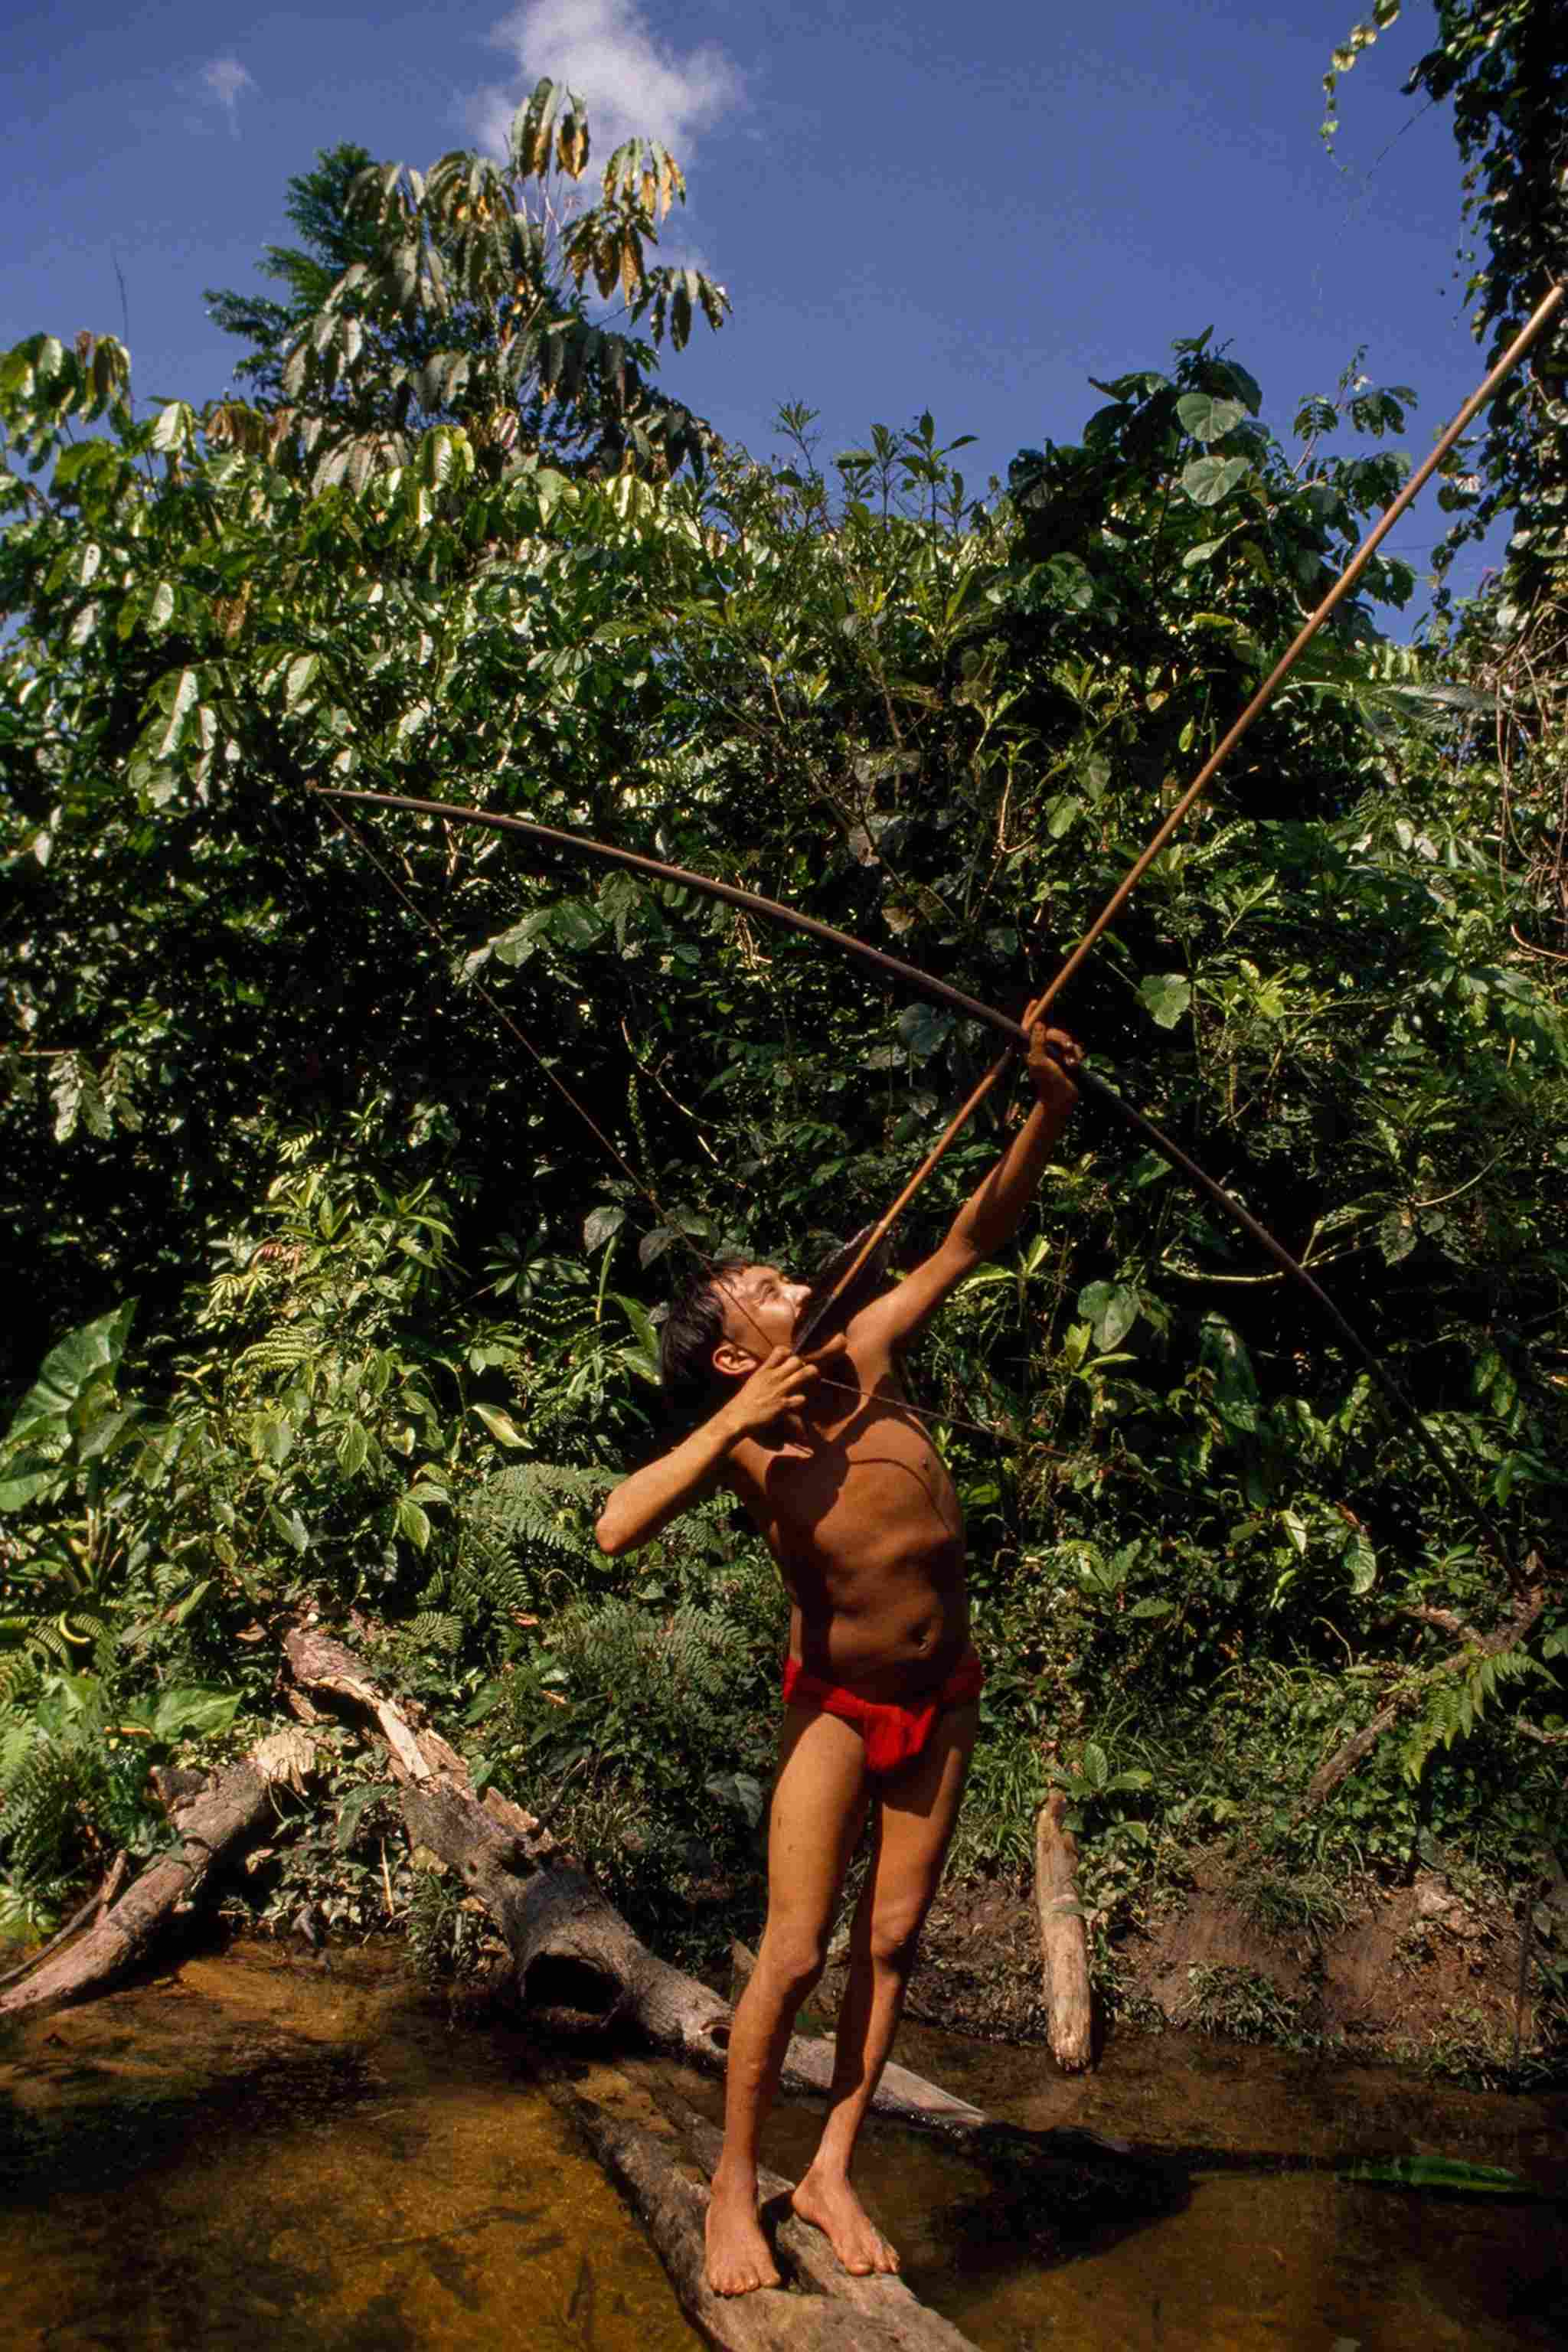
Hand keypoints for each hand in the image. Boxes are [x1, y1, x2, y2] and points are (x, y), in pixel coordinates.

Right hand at [717, 1336, 846, 1452]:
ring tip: (812, 1382)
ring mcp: (780, 1390)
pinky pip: (802, 1398)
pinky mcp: (784, 1404)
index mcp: (764, 1370)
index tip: (789, 1361)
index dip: (789, 1353)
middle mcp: (774, 1377)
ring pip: (804, 1374)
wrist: (738, 1417)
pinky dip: (802, 1400)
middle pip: (796, 1360)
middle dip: (803, 1365)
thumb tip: (776, 1371)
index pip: (781, 1350)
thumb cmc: (745, 1400)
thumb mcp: (754, 1380)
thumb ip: (766, 1374)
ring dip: (811, 1377)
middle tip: (803, 1373)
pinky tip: (798, 1402)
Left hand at [1027, 1023, 1081, 1112]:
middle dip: (1062, 1040)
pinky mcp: (1068, 1058)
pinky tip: (1075, 1065)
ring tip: (1070, 1064)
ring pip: (1066, 1040)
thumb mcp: (1039, 1061)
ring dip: (1070, 1051)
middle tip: (1067, 1047)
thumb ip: (1037, 1042)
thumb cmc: (1047, 1081)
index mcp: (1033, 1049)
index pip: (1035, 1030)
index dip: (1036, 1021)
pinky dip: (1076, 1056)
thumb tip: (1038, 1023)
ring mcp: (1057, 1054)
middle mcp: (1044, 1050)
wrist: (1063, 1097)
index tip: (1037, 1010)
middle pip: (1053, 1033)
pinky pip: (1075, 1048)